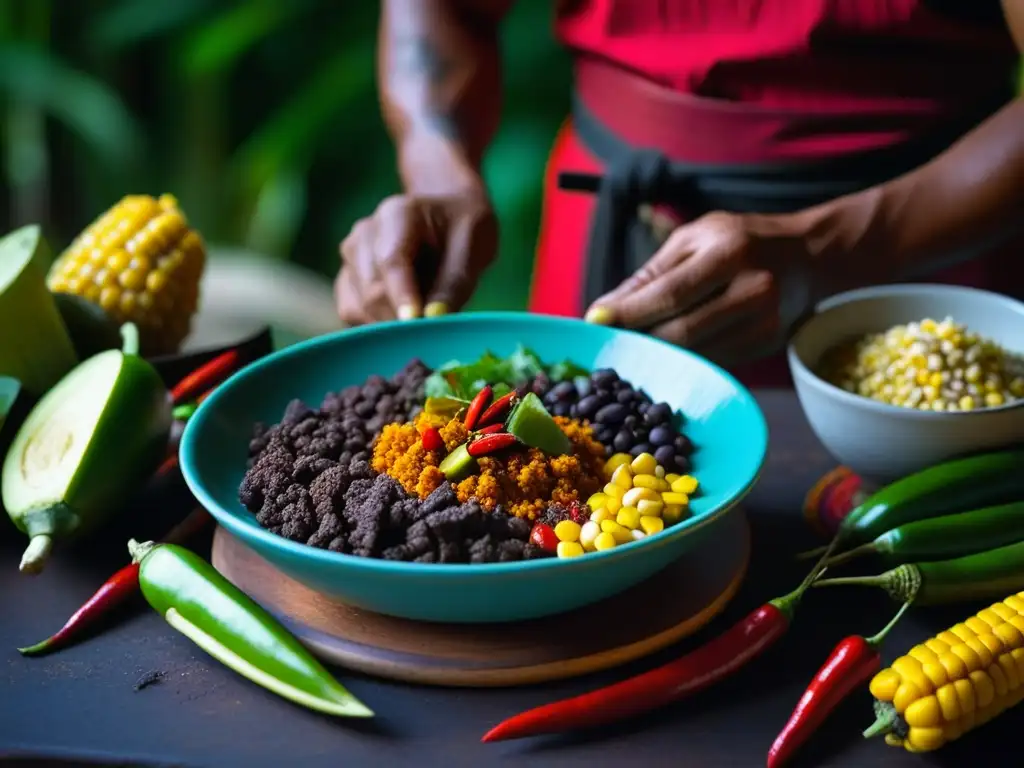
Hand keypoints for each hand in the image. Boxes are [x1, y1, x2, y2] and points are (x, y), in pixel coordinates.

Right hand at [335, 190, 497, 324]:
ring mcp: (351, 258)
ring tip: (422, 320)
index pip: (391, 260)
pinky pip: (352, 314)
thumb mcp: (473, 248)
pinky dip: (376, 326)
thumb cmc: (463, 231)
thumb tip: (433, 317)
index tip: (415, 322)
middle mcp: (364, 234)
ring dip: (389, 324)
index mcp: (397, 214)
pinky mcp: (347, 282)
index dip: (402, 295)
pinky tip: (403, 321)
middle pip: (371, 289)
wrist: (447, 221)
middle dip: (400, 318)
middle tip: (432, 334)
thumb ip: (454, 283)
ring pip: (357, 306)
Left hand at [584, 212, 811, 366]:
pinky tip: (665, 354)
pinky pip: (712, 362)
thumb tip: (604, 310)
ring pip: (695, 355)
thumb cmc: (739, 240)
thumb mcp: (694, 239)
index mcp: (731, 252)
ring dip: (657, 356)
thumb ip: (650, 275)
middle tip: (609, 341)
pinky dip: (683, 361)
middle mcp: (753, 289)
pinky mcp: (765, 347)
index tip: (595, 321)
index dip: (630, 312)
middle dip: (639, 340)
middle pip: (682, 332)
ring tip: (631, 348)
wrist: (808, 255)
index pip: (671, 293)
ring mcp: (764, 324)